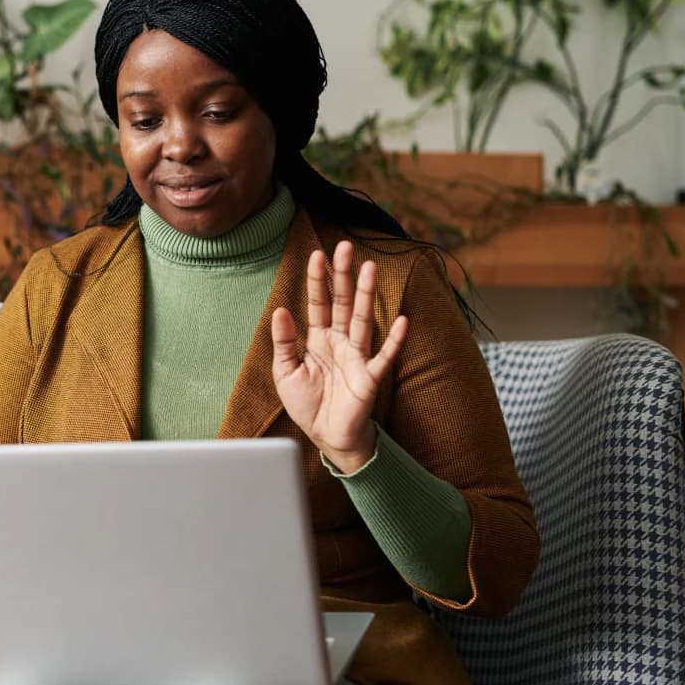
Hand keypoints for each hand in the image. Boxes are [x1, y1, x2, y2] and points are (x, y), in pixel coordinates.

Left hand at [270, 240, 407, 472]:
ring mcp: (357, 357)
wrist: (327, 437)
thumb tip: (281, 310)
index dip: (318, 280)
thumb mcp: (285, 373)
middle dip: (343, 276)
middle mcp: (340, 342)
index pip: (318, 303)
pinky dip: (394, 340)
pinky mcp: (369, 377)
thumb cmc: (308, 405)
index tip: (316, 255)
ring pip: (363, 320)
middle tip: (345, 246)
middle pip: (343, 302)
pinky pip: (384, 356)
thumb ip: (283, 343)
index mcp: (318, 340)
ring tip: (369, 268)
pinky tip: (403, 321)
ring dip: (366, 295)